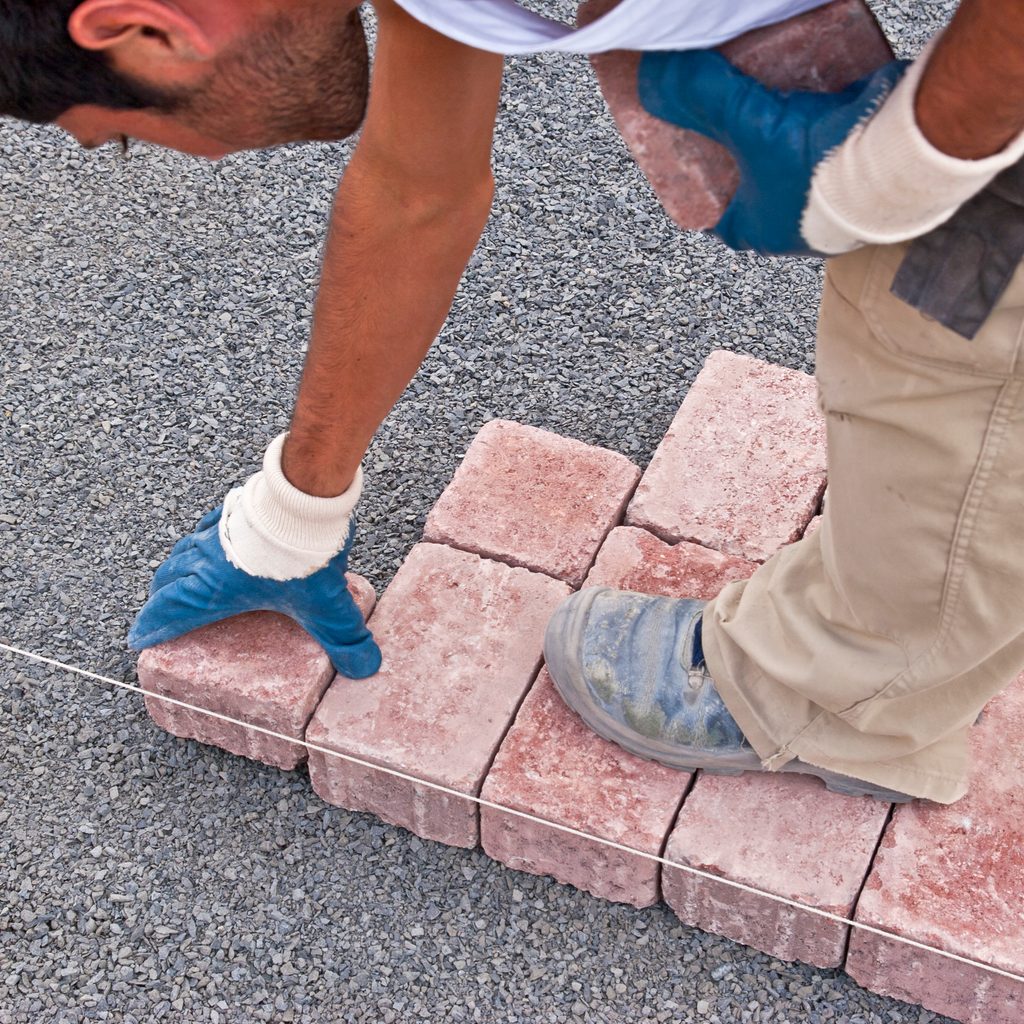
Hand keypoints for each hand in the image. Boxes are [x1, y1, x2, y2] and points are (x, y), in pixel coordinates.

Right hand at [129, 506, 381, 678]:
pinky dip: (202, 538)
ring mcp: (217, 530)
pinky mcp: (234, 508)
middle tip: (159, 610)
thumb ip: (343, 639)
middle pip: (169, 579)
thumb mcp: (325, 606)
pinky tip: (212, 538)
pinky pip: (207, 526)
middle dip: (161, 598)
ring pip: (183, 551)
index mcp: (214, 589)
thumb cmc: (303, 554)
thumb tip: (365, 668)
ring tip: (178, 577)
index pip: (170, 611)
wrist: (305, 496)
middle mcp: (206, 559)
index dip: (153, 627)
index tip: (139, 639)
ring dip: (177, 567)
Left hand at [638, 49, 907, 254]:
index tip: (697, 166)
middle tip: (738, 124)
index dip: (706, 194)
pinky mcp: (871, 176)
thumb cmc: (815, 164)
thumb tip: (655, 75)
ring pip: (803, 173)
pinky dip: (833, 126)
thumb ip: (704, 96)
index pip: (720, 220)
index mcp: (761, 232)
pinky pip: (844, 152)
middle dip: (748, 161)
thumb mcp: (746, 123)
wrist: (899, 157)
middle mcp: (799, 228)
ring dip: (791, 142)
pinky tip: (826, 92)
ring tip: (780, 102)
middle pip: (761, 191)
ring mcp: (838, 205)